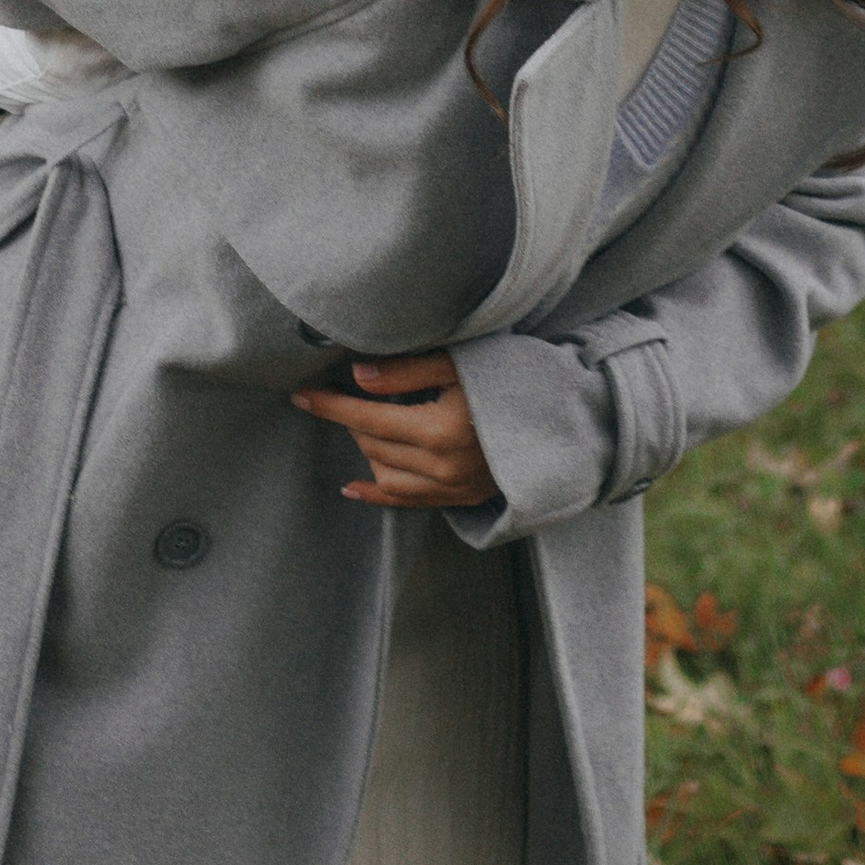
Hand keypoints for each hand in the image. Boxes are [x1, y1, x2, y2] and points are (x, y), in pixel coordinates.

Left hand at [293, 352, 498, 508]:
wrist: (562, 417)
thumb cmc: (512, 378)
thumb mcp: (460, 362)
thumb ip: (406, 370)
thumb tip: (357, 377)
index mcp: (439, 431)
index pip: (366, 418)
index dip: (331, 406)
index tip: (301, 395)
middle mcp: (442, 468)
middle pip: (373, 445)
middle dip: (352, 419)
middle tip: (349, 392)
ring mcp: (452, 489)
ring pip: (386, 475)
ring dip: (367, 448)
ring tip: (368, 421)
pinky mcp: (462, 498)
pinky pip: (408, 502)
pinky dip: (377, 493)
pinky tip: (353, 487)